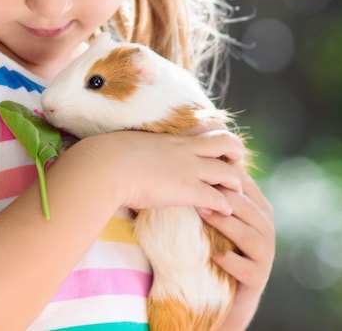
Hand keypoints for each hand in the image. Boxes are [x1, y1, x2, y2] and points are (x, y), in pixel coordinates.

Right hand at [72, 130, 246, 215]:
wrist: (105, 167)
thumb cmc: (108, 157)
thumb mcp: (128, 144)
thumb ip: (138, 147)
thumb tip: (127, 151)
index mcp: (172, 138)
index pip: (206, 128)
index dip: (216, 136)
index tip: (218, 148)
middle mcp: (185, 150)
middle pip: (226, 142)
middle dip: (236, 153)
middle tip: (234, 167)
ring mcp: (189, 169)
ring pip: (229, 171)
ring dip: (235, 183)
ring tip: (234, 194)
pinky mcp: (188, 190)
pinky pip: (218, 198)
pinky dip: (225, 206)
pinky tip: (223, 213)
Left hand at [200, 172, 274, 329]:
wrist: (230, 294)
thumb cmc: (221, 247)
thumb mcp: (220, 219)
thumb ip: (216, 194)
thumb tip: (193, 162)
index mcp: (259, 209)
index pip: (245, 185)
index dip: (224, 174)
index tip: (199, 165)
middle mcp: (266, 228)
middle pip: (247, 207)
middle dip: (223, 197)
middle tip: (197, 188)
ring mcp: (266, 254)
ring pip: (248, 235)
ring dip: (226, 224)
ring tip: (202, 214)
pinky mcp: (258, 277)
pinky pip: (245, 267)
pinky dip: (229, 260)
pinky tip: (212, 254)